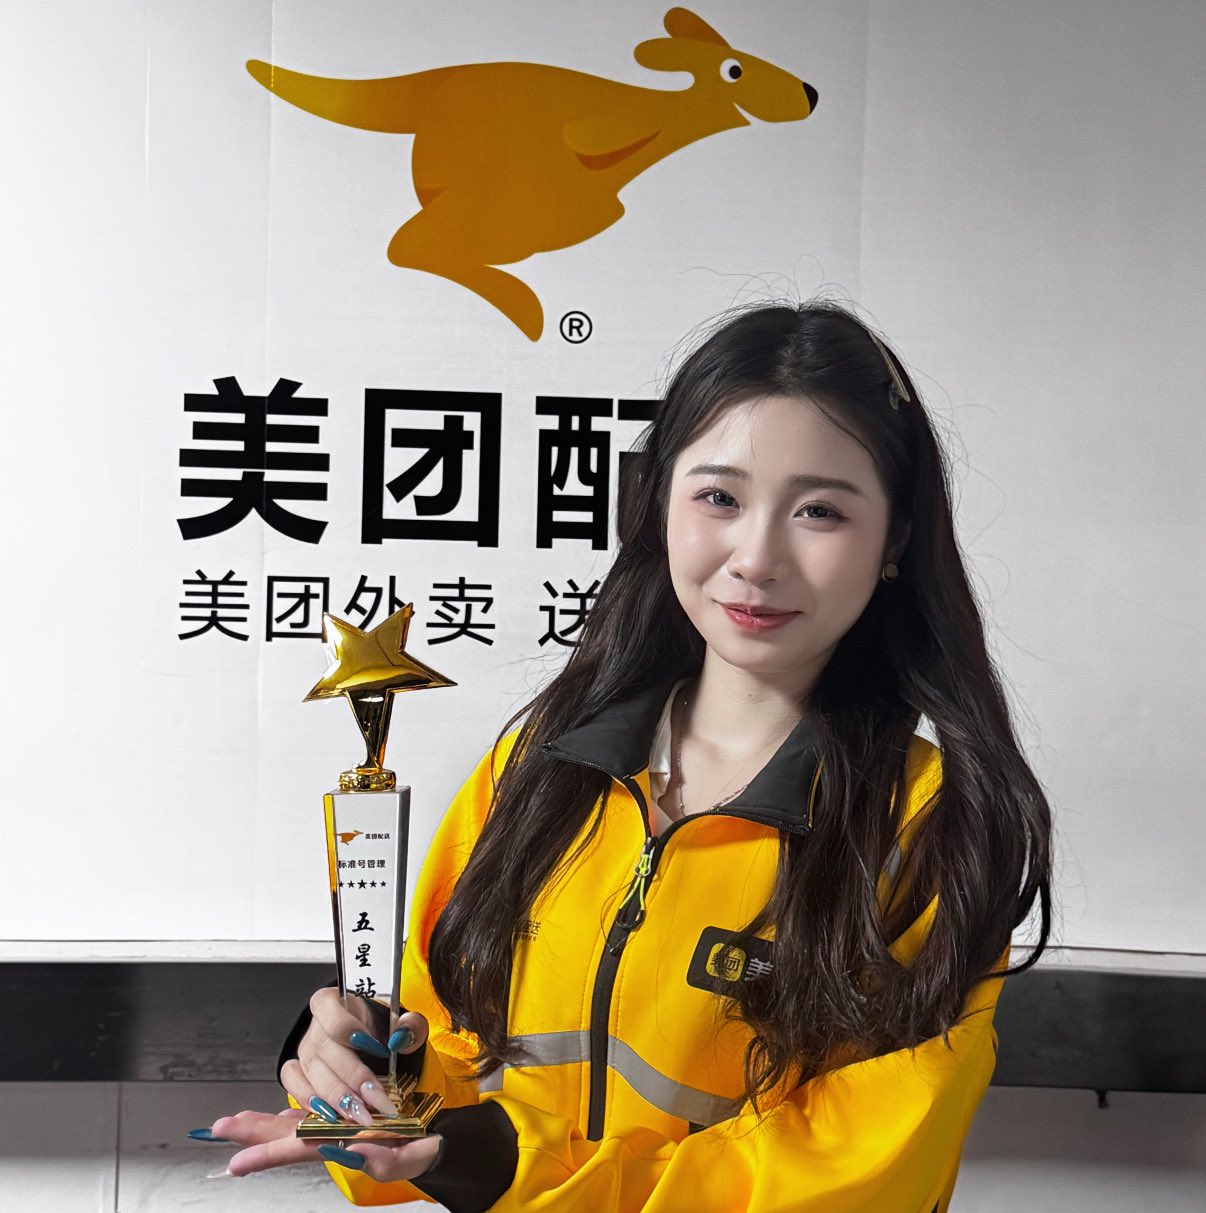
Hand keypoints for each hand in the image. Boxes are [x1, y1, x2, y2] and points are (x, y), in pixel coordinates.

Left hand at [210, 1106, 441, 1180]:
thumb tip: (354, 1151)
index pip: (302, 1149)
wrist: (442, 1145)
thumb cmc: (428, 1150)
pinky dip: (295, 1116)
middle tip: (220, 1128)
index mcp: (349, 1148)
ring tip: (234, 1122)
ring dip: (265, 1124)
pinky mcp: (351, 1119)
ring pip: (298, 1126)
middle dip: (255, 1133)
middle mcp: (339, 1140)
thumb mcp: (414, 1156)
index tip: (238, 1161)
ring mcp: (343, 1130)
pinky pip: (317, 1117)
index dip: (270, 1152)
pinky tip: (279, 1114)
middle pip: (290, 1137)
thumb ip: (388, 1159)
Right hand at [281, 988, 428, 1127]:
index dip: (349, 1027)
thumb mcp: (403, 1022)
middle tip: (375, 1098)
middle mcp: (315, 1025)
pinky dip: (310, 1101)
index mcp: (335, 1001)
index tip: (379, 1048)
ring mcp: (304, 1050)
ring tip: (359, 1114)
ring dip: (335, 1096)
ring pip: (310, 1071)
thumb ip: (410, 1025)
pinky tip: (333, 1115)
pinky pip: (294, 1085)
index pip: (329, 1008)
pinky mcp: (299, 1073)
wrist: (375, 1045)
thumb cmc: (384, 1031)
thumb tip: (402, 1037)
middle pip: (323, 1047)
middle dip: (351, 1076)